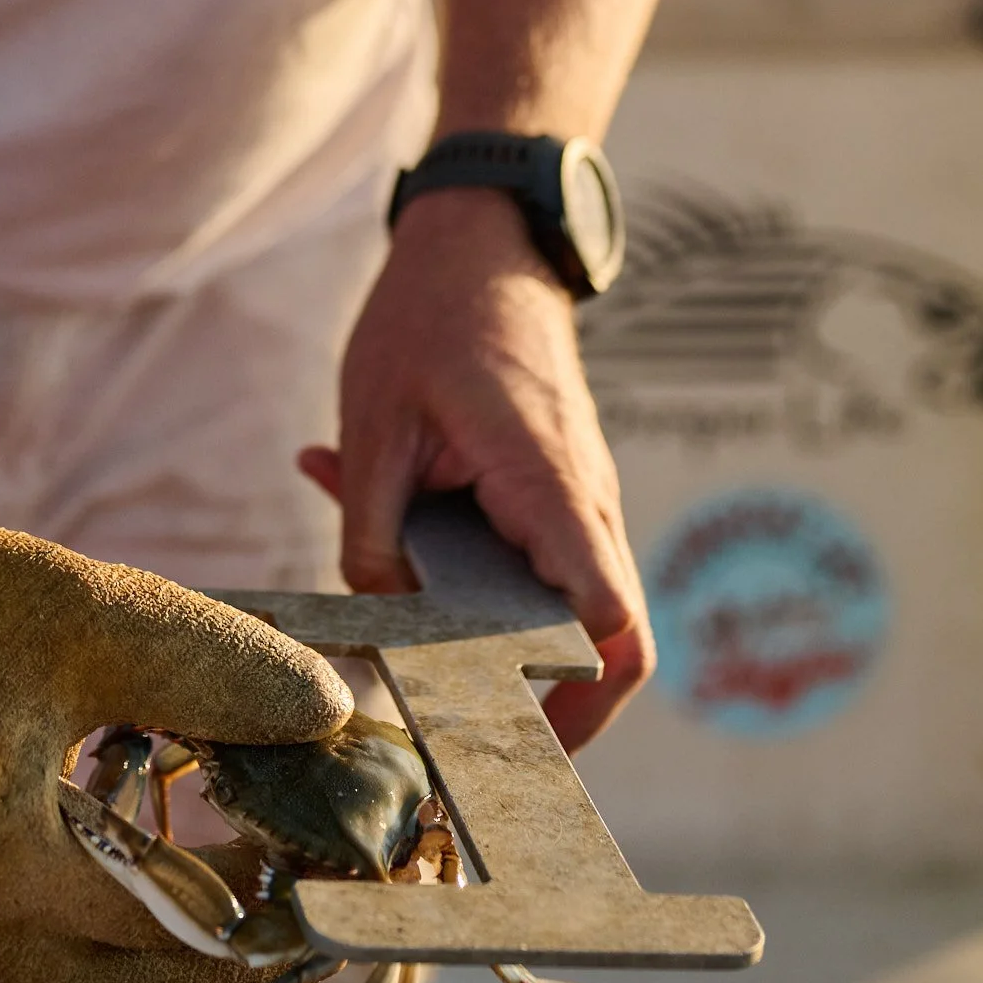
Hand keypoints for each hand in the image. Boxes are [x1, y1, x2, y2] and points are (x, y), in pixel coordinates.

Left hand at [299, 188, 653, 751]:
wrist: (482, 238)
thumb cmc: (432, 315)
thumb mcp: (377, 423)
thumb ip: (374, 536)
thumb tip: (379, 630)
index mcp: (548, 487)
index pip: (608, 622)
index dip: (579, 700)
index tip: (515, 744)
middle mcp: (582, 502)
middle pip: (605, 637)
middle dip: (544, 703)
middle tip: (465, 742)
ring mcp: (575, 497)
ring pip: (559, 601)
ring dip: (485, 630)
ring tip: (398, 635)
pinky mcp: (551, 490)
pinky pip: (524, 554)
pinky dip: (464, 567)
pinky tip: (385, 531)